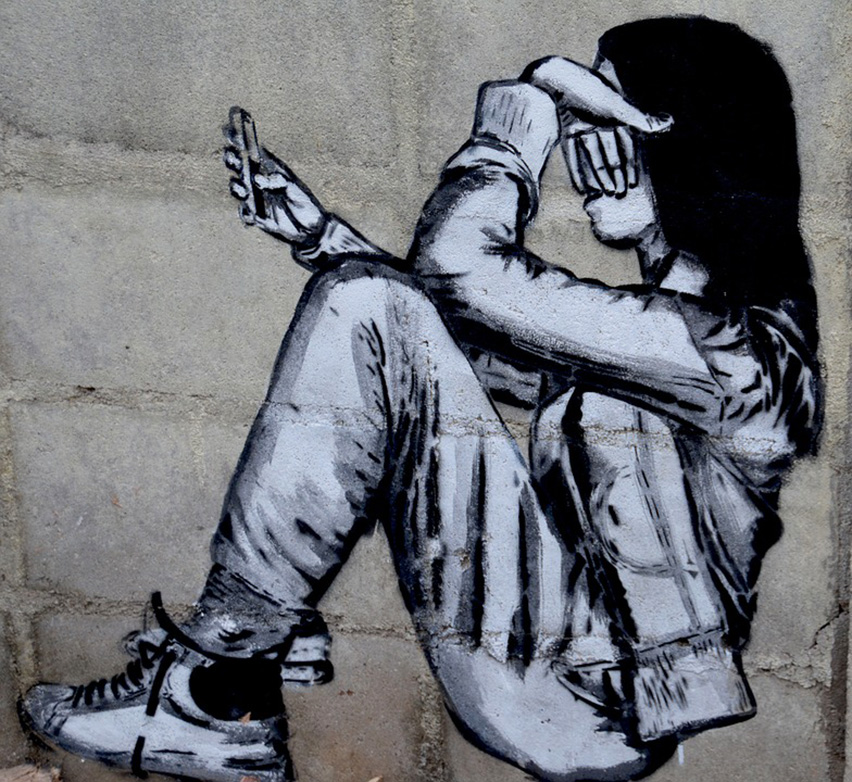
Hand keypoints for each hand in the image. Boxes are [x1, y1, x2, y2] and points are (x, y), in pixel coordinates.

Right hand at [223, 107, 326, 245]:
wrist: (311, 230)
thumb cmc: (304, 203)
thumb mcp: (294, 188)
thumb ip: (277, 182)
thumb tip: (257, 179)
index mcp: (268, 169)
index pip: (250, 151)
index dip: (238, 140)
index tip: (230, 131)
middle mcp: (259, 181)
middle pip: (237, 166)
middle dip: (231, 160)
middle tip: (233, 159)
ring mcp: (256, 198)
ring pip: (237, 188)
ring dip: (236, 187)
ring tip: (244, 190)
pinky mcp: (257, 217)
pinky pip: (245, 214)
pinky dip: (245, 214)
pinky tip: (254, 216)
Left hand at [523, 58, 671, 196]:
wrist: (557, 79)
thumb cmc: (590, 90)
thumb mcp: (616, 107)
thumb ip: (640, 119)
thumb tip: (669, 123)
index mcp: (616, 114)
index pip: (627, 144)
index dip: (631, 164)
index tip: (633, 183)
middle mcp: (601, 120)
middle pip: (609, 152)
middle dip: (614, 173)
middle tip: (618, 193)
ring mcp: (584, 124)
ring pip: (592, 155)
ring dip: (598, 174)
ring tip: (603, 193)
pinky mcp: (567, 127)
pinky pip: (572, 153)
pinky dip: (576, 169)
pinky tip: (580, 188)